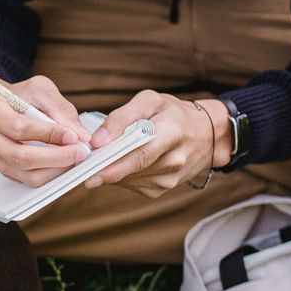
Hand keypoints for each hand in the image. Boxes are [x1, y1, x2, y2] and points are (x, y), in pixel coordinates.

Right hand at [0, 75, 91, 186]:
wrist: (0, 105)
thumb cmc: (20, 95)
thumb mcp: (40, 90)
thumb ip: (60, 109)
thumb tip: (81, 135)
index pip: (19, 128)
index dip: (49, 134)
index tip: (74, 136)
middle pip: (21, 157)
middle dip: (56, 157)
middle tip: (80, 152)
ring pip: (27, 174)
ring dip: (56, 169)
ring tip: (74, 157)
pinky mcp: (2, 170)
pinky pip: (29, 180)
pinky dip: (50, 174)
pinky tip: (63, 162)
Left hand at [85, 91, 231, 197]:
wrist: (207, 134)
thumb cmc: (174, 114)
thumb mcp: (150, 101)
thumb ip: (121, 117)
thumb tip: (97, 140)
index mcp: (172, 131)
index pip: (140, 153)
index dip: (113, 164)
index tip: (89, 168)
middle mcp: (174, 159)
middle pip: (132, 170)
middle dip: (105, 171)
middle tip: (83, 170)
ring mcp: (170, 178)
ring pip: (129, 180)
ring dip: (112, 172)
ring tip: (103, 158)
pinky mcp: (163, 189)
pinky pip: (134, 186)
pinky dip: (123, 176)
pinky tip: (123, 164)